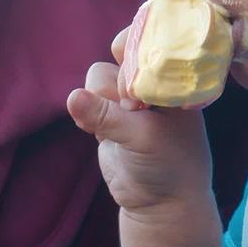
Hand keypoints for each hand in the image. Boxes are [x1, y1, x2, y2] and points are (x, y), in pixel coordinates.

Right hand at [66, 25, 212, 215]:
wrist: (159, 204)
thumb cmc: (168, 166)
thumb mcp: (143, 139)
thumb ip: (107, 117)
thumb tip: (73, 97)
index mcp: (174, 80)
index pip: (153, 42)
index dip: (137, 55)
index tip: (133, 85)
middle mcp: (152, 83)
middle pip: (119, 55)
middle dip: (116, 79)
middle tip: (128, 105)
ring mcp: (129, 99)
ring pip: (99, 78)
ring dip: (101, 99)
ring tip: (116, 126)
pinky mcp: (108, 117)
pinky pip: (87, 101)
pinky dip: (87, 112)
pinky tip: (97, 133)